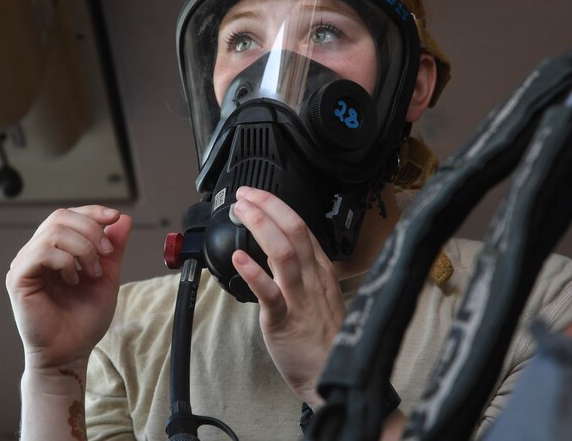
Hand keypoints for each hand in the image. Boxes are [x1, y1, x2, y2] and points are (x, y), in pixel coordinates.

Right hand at [6, 206, 131, 372]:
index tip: (115, 217)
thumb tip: (123, 219)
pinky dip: (65, 261)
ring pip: (53, 232)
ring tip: (92, 274)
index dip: (92, 212)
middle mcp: (35, 253)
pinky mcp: (18, 279)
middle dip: (91, 230)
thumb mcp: (106, 277)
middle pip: (60, 217)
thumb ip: (113, 248)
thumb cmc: (84, 320)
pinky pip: (41, 253)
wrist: (71, 353)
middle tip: (107, 253)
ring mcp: (24, 265)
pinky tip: (74, 280)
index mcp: (53, 250)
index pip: (68, 216)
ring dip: (82, 248)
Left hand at [231, 187, 345, 406]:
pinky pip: (271, 294)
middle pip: (294, 231)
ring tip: (241, 212)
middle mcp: (313, 279)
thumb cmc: (323, 339)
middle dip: (267, 207)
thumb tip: (275, 247)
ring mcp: (300, 299)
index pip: (301, 227)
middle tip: (244, 195)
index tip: (255, 194)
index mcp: (322, 271)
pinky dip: (254, 272)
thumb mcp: (319, 295)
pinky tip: (239, 258)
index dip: (276, 206)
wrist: (332, 377)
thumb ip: (300, 271)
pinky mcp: (285, 321)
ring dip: (260, 227)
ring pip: (284, 253)